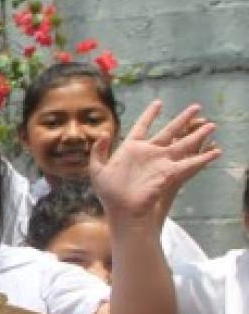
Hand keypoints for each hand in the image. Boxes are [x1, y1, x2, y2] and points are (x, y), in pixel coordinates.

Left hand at [90, 101, 220, 222]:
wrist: (121, 210)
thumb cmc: (108, 193)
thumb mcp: (97, 170)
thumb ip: (98, 151)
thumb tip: (103, 134)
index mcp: (131, 148)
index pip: (142, 126)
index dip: (150, 114)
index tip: (158, 103)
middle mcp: (149, 153)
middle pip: (169, 130)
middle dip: (183, 119)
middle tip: (197, 106)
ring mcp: (160, 162)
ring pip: (183, 143)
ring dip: (198, 134)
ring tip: (212, 124)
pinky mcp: (169, 173)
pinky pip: (189, 163)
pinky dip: (203, 158)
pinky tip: (216, 151)